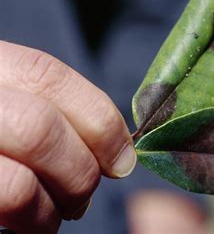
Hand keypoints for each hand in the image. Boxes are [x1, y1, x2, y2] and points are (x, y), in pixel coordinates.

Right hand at [0, 41, 136, 232]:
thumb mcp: (7, 105)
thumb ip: (46, 112)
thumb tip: (117, 151)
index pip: (48, 76)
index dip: (100, 121)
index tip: (122, 159)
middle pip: (39, 129)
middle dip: (79, 172)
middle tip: (81, 197)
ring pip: (18, 188)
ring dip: (50, 214)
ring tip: (48, 219)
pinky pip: (5, 206)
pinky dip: (27, 229)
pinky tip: (19, 228)